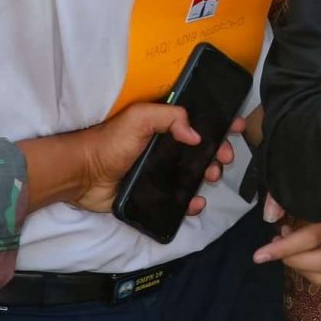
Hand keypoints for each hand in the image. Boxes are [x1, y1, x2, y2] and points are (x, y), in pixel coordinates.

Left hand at [25, 105, 240, 216]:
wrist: (83, 175)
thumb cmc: (109, 142)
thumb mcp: (139, 118)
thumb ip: (170, 117)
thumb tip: (196, 135)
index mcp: (164, 126)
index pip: (197, 121)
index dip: (219, 123)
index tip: (236, 128)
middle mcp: (166, 147)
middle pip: (202, 149)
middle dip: (219, 152)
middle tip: (223, 158)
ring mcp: (162, 171)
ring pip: (195, 174)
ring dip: (209, 175)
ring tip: (210, 177)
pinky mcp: (155, 193)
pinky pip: (180, 199)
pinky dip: (193, 202)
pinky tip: (197, 203)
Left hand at [252, 194, 320, 280]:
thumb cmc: (312, 183)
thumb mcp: (297, 186)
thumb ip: (281, 198)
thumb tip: (270, 217)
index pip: (315, 236)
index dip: (285, 248)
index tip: (259, 255)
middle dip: (294, 259)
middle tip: (277, 241)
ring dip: (298, 264)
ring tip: (286, 242)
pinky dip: (302, 266)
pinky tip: (296, 249)